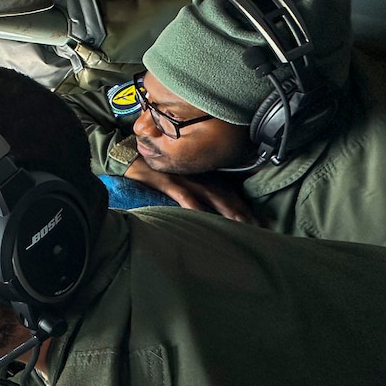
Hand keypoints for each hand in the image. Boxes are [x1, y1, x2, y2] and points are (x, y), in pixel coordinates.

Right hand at [123, 158, 257, 223]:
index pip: (228, 192)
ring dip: (226, 210)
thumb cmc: (152, 172)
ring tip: (239, 224)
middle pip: (225, 195)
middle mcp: (196, 177)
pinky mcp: (166, 181)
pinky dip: (194, 206)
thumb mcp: (176, 180)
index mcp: (199, 177)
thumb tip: (204, 210)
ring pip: (210, 195)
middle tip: (257, 227)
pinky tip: (203, 216)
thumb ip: (190, 191)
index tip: (257, 222)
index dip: (243, 206)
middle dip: (241, 212)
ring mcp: (182, 178)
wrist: (127, 157)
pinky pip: (183, 195)